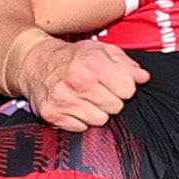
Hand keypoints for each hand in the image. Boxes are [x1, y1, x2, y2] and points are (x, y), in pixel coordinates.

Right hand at [14, 37, 150, 130]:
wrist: (34, 63)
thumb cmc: (72, 57)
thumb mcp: (101, 50)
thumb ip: (126, 63)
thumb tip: (144, 78)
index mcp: (93, 62)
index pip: (128, 90)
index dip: (124, 87)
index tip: (114, 83)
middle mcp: (78, 81)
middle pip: (116, 107)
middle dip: (110, 100)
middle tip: (97, 91)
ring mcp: (64, 100)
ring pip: (100, 121)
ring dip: (96, 111)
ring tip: (85, 98)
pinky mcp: (52, 115)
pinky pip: (81, 128)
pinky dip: (79, 119)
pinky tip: (73, 106)